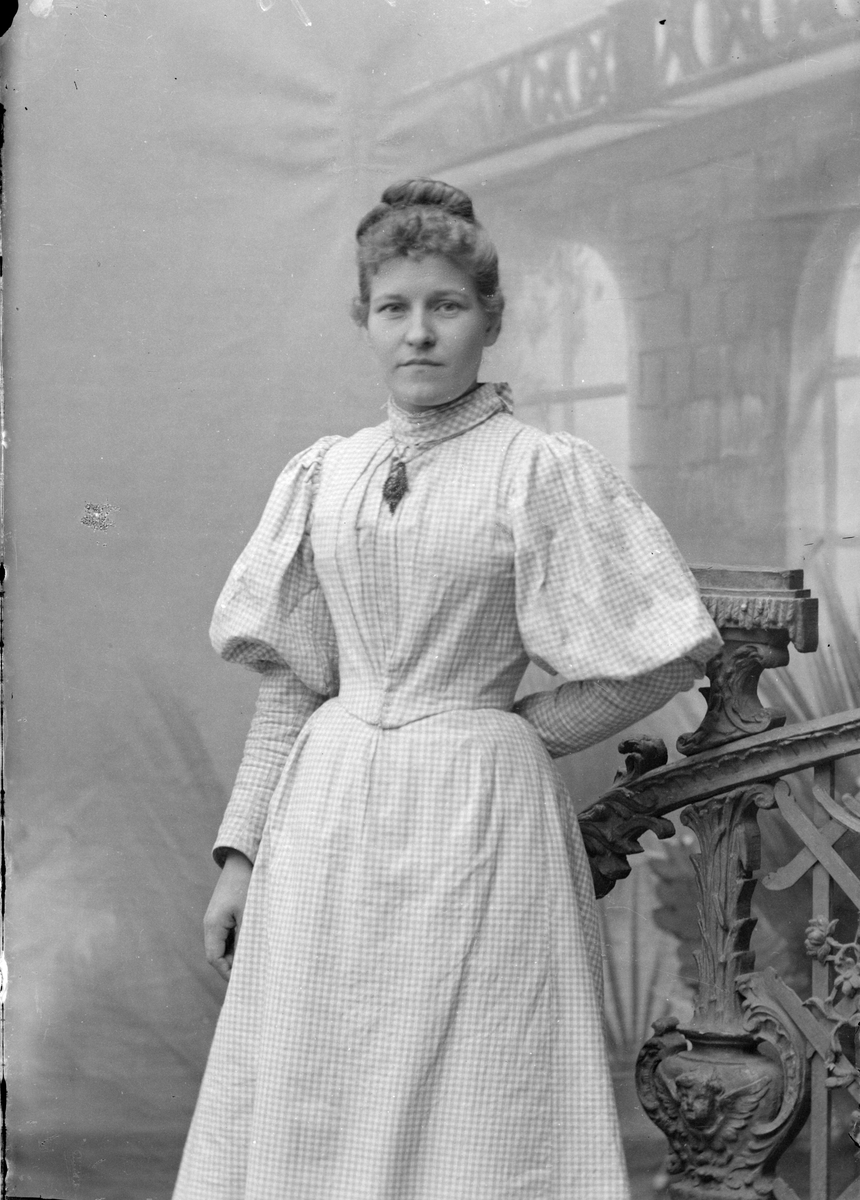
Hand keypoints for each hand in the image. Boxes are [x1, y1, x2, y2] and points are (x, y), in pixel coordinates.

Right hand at [203, 850, 252, 980]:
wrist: (243, 858)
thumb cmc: (247, 885)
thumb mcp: (249, 915)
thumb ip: (245, 940)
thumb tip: (246, 963)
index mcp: (213, 925)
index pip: (214, 959)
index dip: (227, 973)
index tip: (245, 980)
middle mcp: (211, 923)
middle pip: (218, 953)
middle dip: (233, 965)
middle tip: (253, 973)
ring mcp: (217, 917)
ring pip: (224, 944)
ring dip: (237, 953)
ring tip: (257, 959)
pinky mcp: (225, 911)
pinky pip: (229, 933)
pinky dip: (239, 941)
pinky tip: (254, 942)